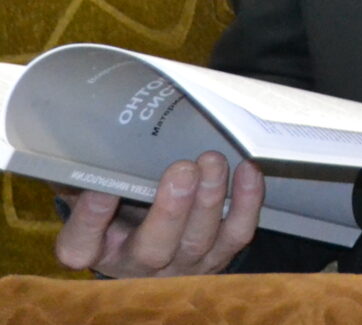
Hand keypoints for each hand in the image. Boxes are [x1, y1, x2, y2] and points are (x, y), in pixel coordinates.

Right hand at [52, 151, 262, 275]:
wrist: (150, 224)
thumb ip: (91, 167)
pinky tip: (247, 169)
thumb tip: (91, 129)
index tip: (101, 186)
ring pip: (198, 241)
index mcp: (92, 248)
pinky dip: (247, 202)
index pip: (81, 243)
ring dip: (210, 200)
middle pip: (153, 249)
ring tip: (213, 161)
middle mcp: (136, 264)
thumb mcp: (96, 185)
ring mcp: (180, 265)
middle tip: (183, 169)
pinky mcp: (218, 256)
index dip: (91, 217)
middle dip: (171, 209)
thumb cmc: (120, 197)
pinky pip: (237, 233)